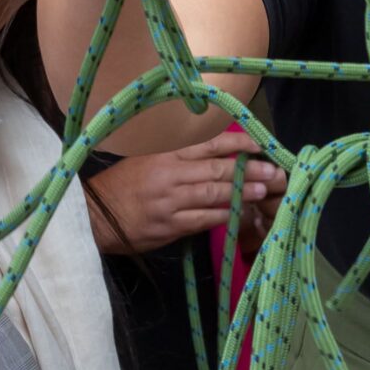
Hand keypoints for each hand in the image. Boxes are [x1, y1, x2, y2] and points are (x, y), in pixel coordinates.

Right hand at [88, 132, 285, 253]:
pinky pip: (204, 219)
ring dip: (243, 193)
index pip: (208, 144)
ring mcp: (170, 202)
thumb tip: (218, 152)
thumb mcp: (146, 159)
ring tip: (264, 191)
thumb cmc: (123, 185)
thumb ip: (179, 156)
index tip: (260, 144)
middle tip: (274, 171)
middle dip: (249, 170)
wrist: (95, 217)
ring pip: (214, 195)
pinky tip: (241, 214)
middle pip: (217, 170)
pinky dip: (224, 216)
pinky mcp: (170, 226)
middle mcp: (170, 175)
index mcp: (165, 155)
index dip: (237, 143)